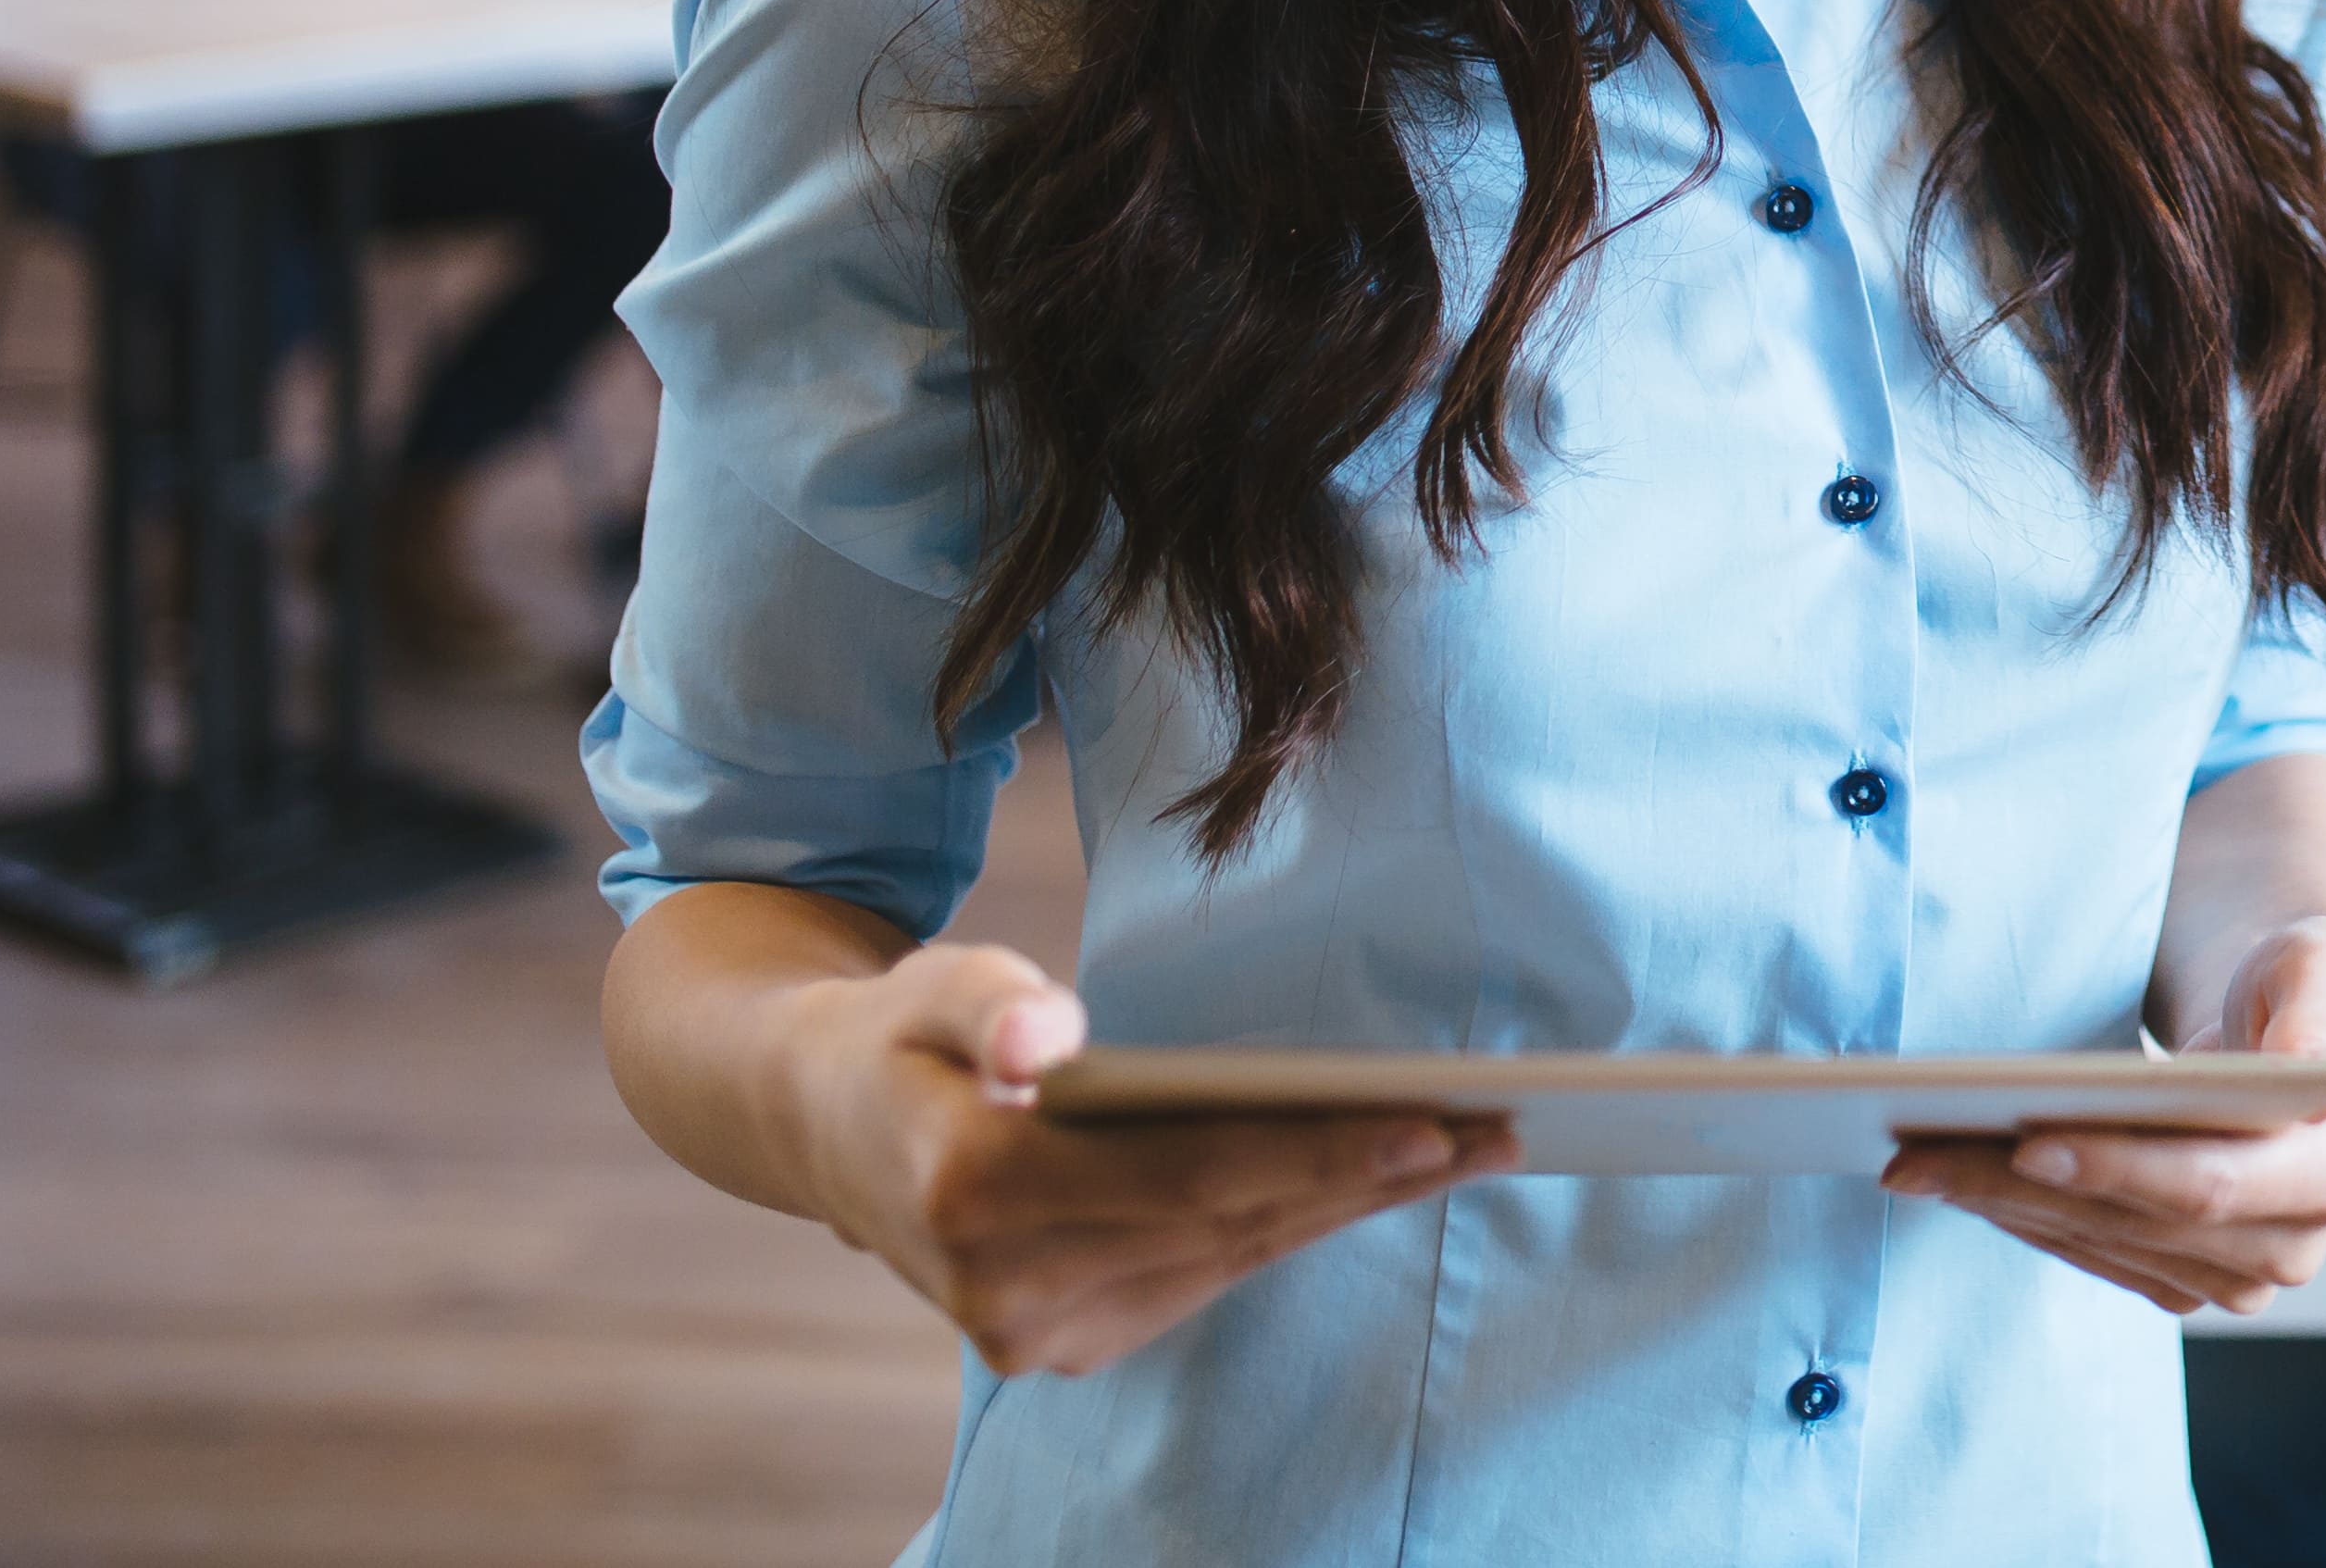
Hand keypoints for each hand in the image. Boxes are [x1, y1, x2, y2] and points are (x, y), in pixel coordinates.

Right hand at [789, 941, 1515, 1376]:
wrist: (827, 1131)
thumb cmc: (907, 1036)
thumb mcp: (933, 985)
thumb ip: (991, 1005)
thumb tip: (1043, 1040)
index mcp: (971, 1195)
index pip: (1183, 1178)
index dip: (1312, 1154)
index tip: (1428, 1125)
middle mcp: (1003, 1289)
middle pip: (1229, 1224)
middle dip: (1372, 1175)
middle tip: (1499, 1127)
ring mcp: (1034, 1330)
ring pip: (1232, 1258)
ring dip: (1355, 1204)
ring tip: (1471, 1146)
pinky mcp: (1066, 1340)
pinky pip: (1208, 1274)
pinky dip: (1298, 1225)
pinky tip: (1381, 1181)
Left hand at [1881, 916, 2325, 1316]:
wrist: (2309, 1024)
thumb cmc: (2313, 981)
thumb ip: (2318, 1008)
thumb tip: (2303, 1060)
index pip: (2207, 1187)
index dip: (2116, 1169)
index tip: (2029, 1139)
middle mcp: (2289, 1246)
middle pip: (2132, 1226)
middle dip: (2020, 1189)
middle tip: (1919, 1152)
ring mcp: (2235, 1274)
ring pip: (2097, 1246)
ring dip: (2001, 1206)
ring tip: (1915, 1159)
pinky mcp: (2184, 1276)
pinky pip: (2087, 1252)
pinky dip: (2019, 1214)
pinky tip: (1957, 1175)